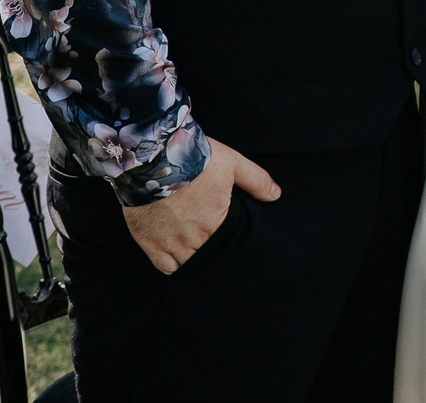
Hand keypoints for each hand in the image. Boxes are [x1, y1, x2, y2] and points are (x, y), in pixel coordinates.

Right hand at [120, 139, 279, 274]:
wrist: (153, 160)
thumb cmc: (195, 159)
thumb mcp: (233, 163)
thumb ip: (256, 181)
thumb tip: (276, 195)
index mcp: (217, 222)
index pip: (228, 242)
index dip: (229, 239)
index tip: (227, 234)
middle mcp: (196, 238)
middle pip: (208, 254)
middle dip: (212, 249)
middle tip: (211, 241)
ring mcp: (171, 243)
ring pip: (188, 263)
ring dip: (193, 258)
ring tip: (196, 249)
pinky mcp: (149, 243)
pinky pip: (164, 267)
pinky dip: (173, 267)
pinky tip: (177, 259)